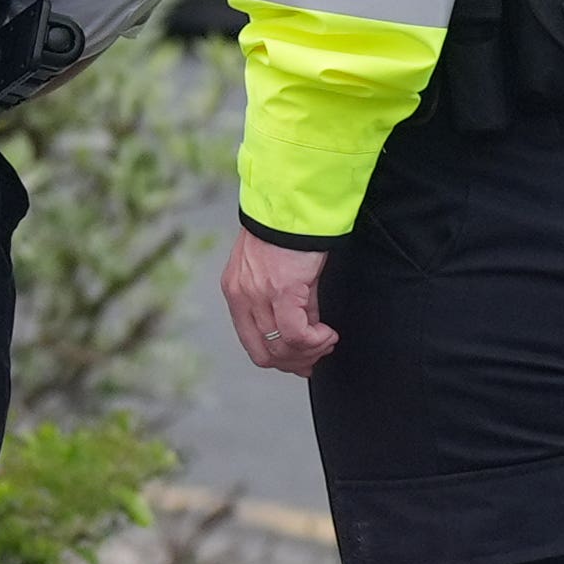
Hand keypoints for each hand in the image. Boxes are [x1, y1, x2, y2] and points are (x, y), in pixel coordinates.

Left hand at [223, 228, 338, 375]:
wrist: (293, 202)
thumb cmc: (289, 230)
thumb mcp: (278, 271)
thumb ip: (288, 302)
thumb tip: (308, 332)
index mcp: (235, 292)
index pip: (251, 343)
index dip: (279, 358)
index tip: (304, 358)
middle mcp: (240, 297)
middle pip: (264, 354)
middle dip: (295, 362)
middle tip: (319, 353)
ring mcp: (258, 296)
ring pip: (281, 348)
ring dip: (310, 351)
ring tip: (327, 339)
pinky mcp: (281, 291)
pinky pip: (296, 334)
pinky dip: (315, 340)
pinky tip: (328, 332)